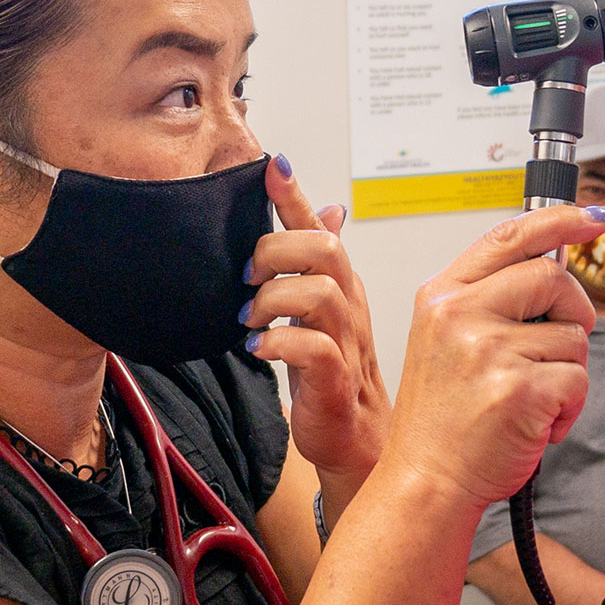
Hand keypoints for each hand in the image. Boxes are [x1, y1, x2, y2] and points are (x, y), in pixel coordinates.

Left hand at [245, 155, 387, 477]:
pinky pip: (313, 348)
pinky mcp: (336, 380)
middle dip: (275, 252)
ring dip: (271, 300)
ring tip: (250, 321)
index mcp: (341, 284)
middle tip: (247, 278)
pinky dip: (278, 343)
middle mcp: (348, 306)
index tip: (270, 164)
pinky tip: (260, 349)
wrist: (356, 440)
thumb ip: (318, 260)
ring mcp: (345, 342)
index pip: (319, 227)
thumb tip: (328, 207)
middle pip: (323, 249)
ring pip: (318, 292)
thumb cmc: (334, 374)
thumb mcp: (324, 309)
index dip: (295, 195)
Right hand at [384, 206, 604, 510]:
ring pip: (573, 335)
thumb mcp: (445, 342)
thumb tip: (554, 270)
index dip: (560, 219)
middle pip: (553, 277)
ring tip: (532, 400)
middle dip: (574, 312)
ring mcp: (488, 350)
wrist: (426, 482)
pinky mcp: (520, 389)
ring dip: (569, 372)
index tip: (593, 217)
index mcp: (442, 297)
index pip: (509, 237)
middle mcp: (460, 315)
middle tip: (557, 350)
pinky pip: (578, 379)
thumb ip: (489, 301)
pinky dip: (570, 408)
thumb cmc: (441, 421)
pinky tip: (538, 424)